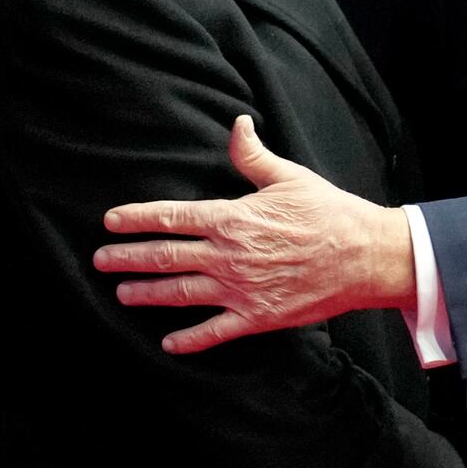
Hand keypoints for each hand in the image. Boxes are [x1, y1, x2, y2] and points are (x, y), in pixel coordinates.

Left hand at [94, 116, 415, 352]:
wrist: (366, 258)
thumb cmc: (330, 213)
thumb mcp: (289, 176)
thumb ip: (252, 155)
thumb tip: (237, 123)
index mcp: (232, 217)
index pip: (171, 217)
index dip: (136, 218)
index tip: (110, 221)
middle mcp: (228, 255)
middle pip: (165, 257)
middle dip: (127, 258)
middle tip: (100, 260)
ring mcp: (240, 289)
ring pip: (180, 294)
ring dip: (147, 294)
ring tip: (122, 294)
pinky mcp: (258, 316)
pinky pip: (214, 332)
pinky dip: (189, 340)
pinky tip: (168, 343)